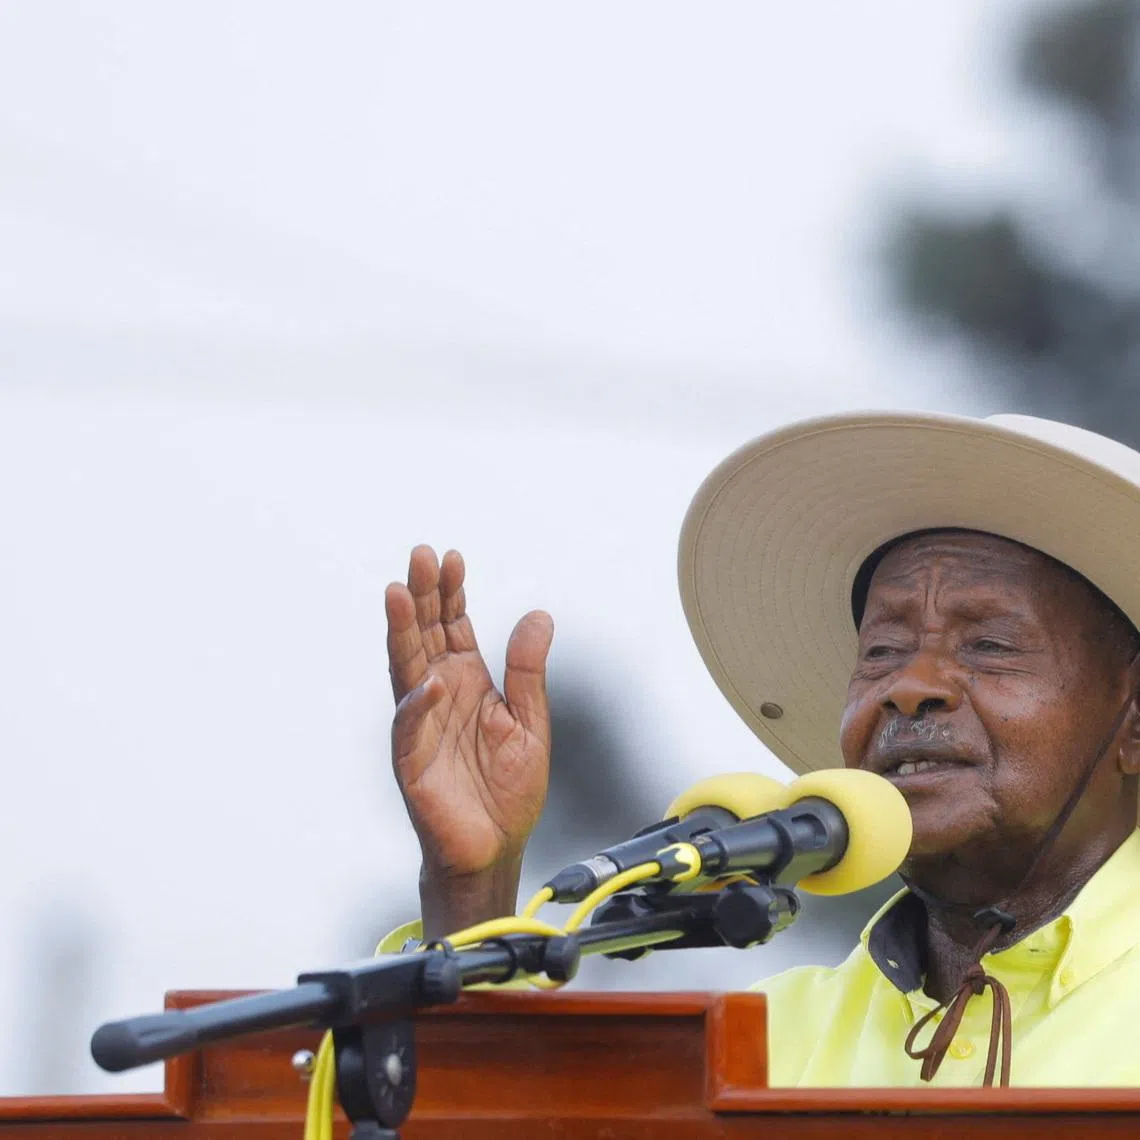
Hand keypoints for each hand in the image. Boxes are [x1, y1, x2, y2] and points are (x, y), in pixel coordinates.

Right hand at [386, 546, 553, 933]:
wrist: (494, 850)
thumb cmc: (507, 791)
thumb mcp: (531, 723)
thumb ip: (529, 671)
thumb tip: (539, 614)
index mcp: (467, 682)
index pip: (453, 626)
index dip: (451, 593)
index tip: (453, 558)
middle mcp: (439, 695)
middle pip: (424, 635)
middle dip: (422, 595)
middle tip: (421, 554)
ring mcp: (422, 725)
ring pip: (406, 669)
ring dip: (402, 632)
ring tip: (400, 592)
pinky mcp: (413, 761)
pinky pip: (412, 727)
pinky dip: (419, 704)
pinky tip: (432, 681)